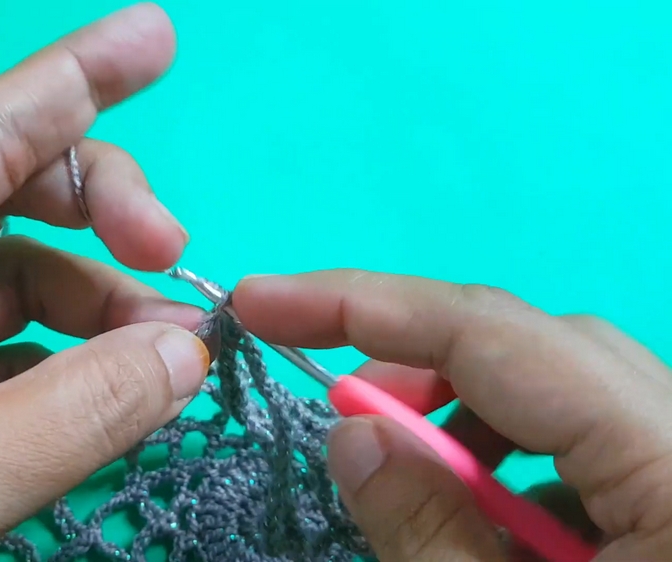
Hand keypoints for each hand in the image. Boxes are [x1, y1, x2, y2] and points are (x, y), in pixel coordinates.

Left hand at [0, 4, 211, 560]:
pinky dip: (83, 357)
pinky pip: (21, 344)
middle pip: (0, 193)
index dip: (68, 81)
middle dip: (98, 211)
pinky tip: (130, 382)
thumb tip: (188, 349)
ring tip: (175, 352)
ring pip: (24, 274)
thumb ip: (79, 410)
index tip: (152, 37)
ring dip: (106, 301)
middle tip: (175, 253)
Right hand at [233, 272, 671, 560]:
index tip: (263, 301)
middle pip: (542, 348)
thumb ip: (429, 531)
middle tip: (334, 412)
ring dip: (470, 420)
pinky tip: (487, 525)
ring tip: (408, 482)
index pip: (498, 334)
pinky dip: (517, 465)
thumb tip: (351, 432)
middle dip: (420, 365)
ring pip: (570, 393)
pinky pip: (594, 449)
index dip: (365, 304)